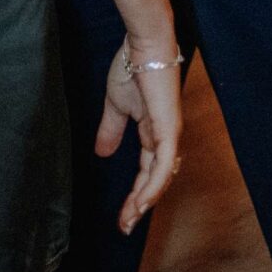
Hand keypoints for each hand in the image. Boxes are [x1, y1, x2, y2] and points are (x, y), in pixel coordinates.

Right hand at [96, 38, 182, 233]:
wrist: (143, 45)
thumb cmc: (132, 68)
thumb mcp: (116, 105)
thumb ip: (111, 129)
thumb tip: (102, 153)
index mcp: (153, 133)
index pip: (146, 172)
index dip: (134, 195)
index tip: (121, 216)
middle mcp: (165, 138)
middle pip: (154, 181)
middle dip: (139, 205)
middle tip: (124, 226)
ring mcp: (169, 135)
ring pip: (160, 178)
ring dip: (144, 201)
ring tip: (129, 219)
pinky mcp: (169, 129)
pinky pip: (163, 165)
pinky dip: (153, 185)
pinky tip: (141, 202)